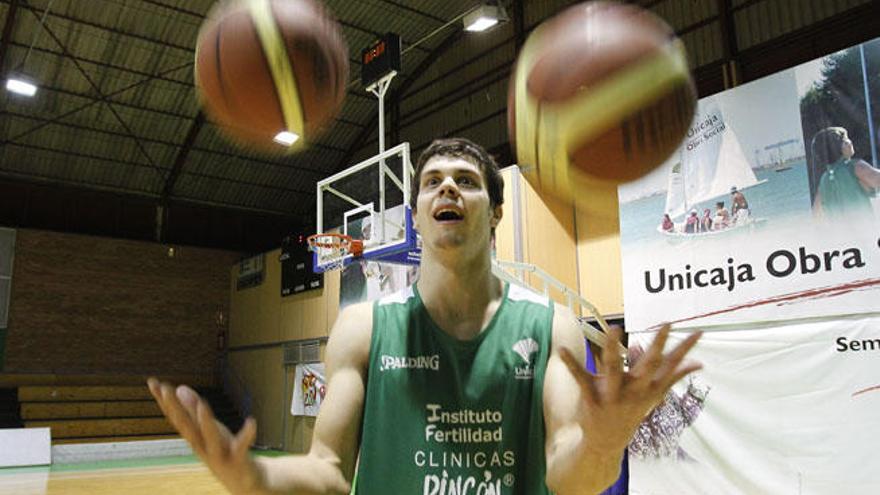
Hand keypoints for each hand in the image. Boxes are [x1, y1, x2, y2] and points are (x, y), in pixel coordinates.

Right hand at [147, 378, 265, 494]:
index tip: (152, 382)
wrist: (243, 482)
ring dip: (205, 422)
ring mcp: (219, 455)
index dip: (164, 401)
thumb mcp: (207, 429)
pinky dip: (246, 435)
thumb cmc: (223, 451)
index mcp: (195, 437)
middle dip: (176, 408)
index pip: (175, 417)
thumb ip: (193, 410)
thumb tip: (180, 388)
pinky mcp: (238, 460)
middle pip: (187, 427)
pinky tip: (252, 422)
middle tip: (167, 388)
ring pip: (210, 438)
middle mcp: (203, 446)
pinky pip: (242, 447)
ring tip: (201, 404)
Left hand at [560, 324, 701, 455]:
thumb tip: (696, 363)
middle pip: (648, 366)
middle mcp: (635, 393)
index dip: (685, 351)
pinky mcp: (592, 399)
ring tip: (614, 328)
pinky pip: (580, 378)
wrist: (606, 443)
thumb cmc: (630, 412)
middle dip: (657, 346)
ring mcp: (613, 396)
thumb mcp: (653, 397)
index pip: (672, 368)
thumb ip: (671, 377)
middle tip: (666, 325)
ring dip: (613, 348)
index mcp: (650, 390)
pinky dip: (571, 363)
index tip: (697, 333)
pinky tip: (561, 350)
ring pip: (614, 368)